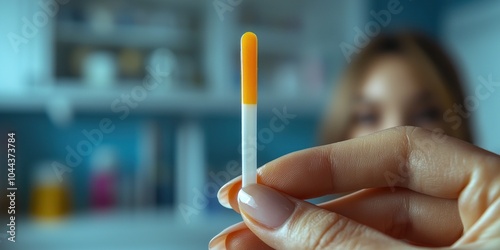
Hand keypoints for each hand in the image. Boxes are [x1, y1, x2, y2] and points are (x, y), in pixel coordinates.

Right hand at [210, 126, 499, 248]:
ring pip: (360, 244)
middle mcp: (477, 225)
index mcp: (499, 195)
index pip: (399, 156)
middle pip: (368, 204)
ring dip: (298, 248)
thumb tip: (264, 206)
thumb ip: (341, 243)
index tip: (260, 182)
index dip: (323, 164)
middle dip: (297, 216)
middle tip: (233, 228)